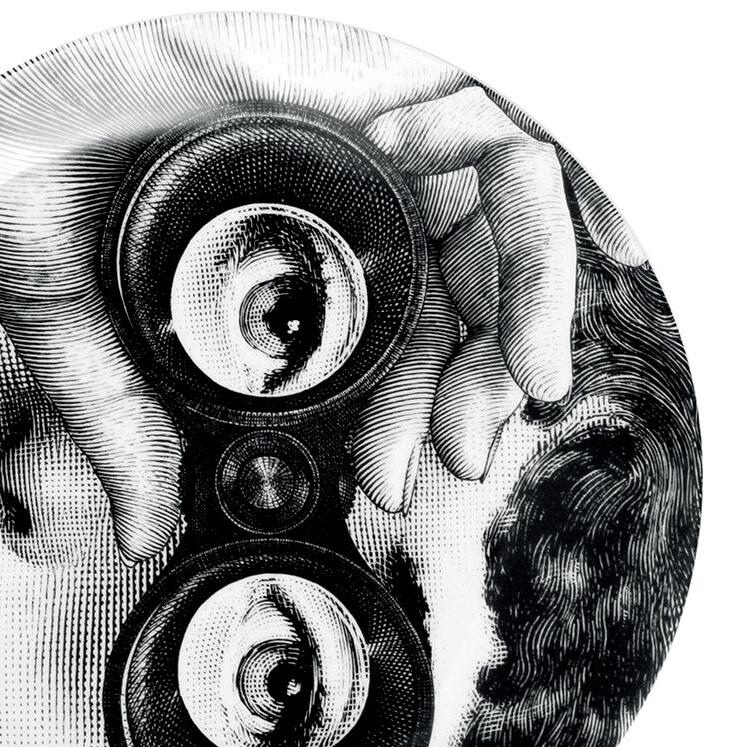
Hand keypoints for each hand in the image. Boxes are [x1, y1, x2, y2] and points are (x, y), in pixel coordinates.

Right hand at [0, 18, 644, 560]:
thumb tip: (142, 521)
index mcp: (290, 245)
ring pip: (503, 233)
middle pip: (461, 294)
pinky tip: (607, 250)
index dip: (401, 415)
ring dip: (525, 321)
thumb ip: (117, 415)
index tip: (392, 474)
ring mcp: (379, 135)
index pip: (385, 338)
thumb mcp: (76, 309)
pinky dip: (564, 214)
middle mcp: (346, 193)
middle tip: (461, 451)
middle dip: (473, 388)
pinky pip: (519, 152)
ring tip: (523, 391)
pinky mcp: (401, 83)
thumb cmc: (44, 159)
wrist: (23, 82)